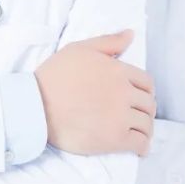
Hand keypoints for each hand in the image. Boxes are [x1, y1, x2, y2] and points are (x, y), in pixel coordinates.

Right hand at [35, 30, 155, 155]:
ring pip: (146, 124)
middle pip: (148, 104)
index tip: (139, 99)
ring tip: (139, 133)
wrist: (36, 106)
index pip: (146, 83)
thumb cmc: (53, 76)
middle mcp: (123, 93)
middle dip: (145, 110)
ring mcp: (120, 116)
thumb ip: (108, 42)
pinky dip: (142, 147)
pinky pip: (139, 143)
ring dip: (145, 129)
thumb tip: (131, 35)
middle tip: (138, 117)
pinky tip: (139, 149)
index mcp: (118, 70)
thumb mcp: (79, 49)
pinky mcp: (114, 138)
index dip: (145, 92)